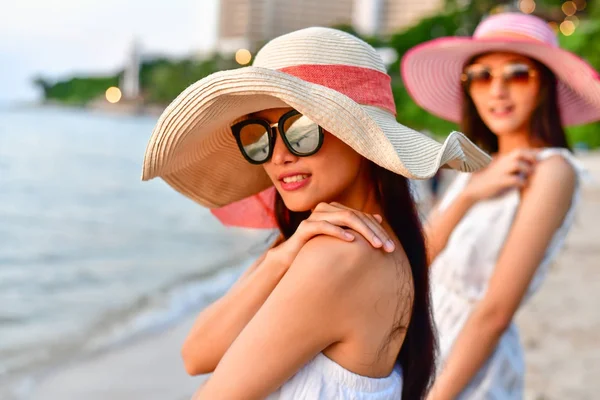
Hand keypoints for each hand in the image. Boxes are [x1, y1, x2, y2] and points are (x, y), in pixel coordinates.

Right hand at [266, 202, 394, 268]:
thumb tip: (378, 218)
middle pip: (357, 216)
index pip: (363, 217)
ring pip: (345, 218)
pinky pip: (324, 226)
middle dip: (375, 232)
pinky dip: (338, 231)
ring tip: (375, 245)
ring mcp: (315, 216)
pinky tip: (351, 240)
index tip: (391, 247)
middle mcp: (326, 209)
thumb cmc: (318, 250)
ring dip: (363, 231)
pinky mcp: (305, 227)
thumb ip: (357, 228)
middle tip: (388, 248)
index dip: (379, 231)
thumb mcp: (341, 239)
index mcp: (336, 210)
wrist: (291, 260)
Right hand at [463, 149, 537, 201]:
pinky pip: (515, 179)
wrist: (472, 190)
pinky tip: (523, 185)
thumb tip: (512, 162)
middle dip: (531, 158)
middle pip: (520, 153)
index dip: (533, 153)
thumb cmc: (485, 181)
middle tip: (536, 166)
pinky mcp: (499, 182)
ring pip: (518, 164)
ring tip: (529, 176)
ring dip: (527, 170)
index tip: (541, 158)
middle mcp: (502, 163)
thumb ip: (503, 164)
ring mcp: (500, 172)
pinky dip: (522, 182)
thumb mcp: (494, 170)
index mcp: (502, 160)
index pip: (521, 151)